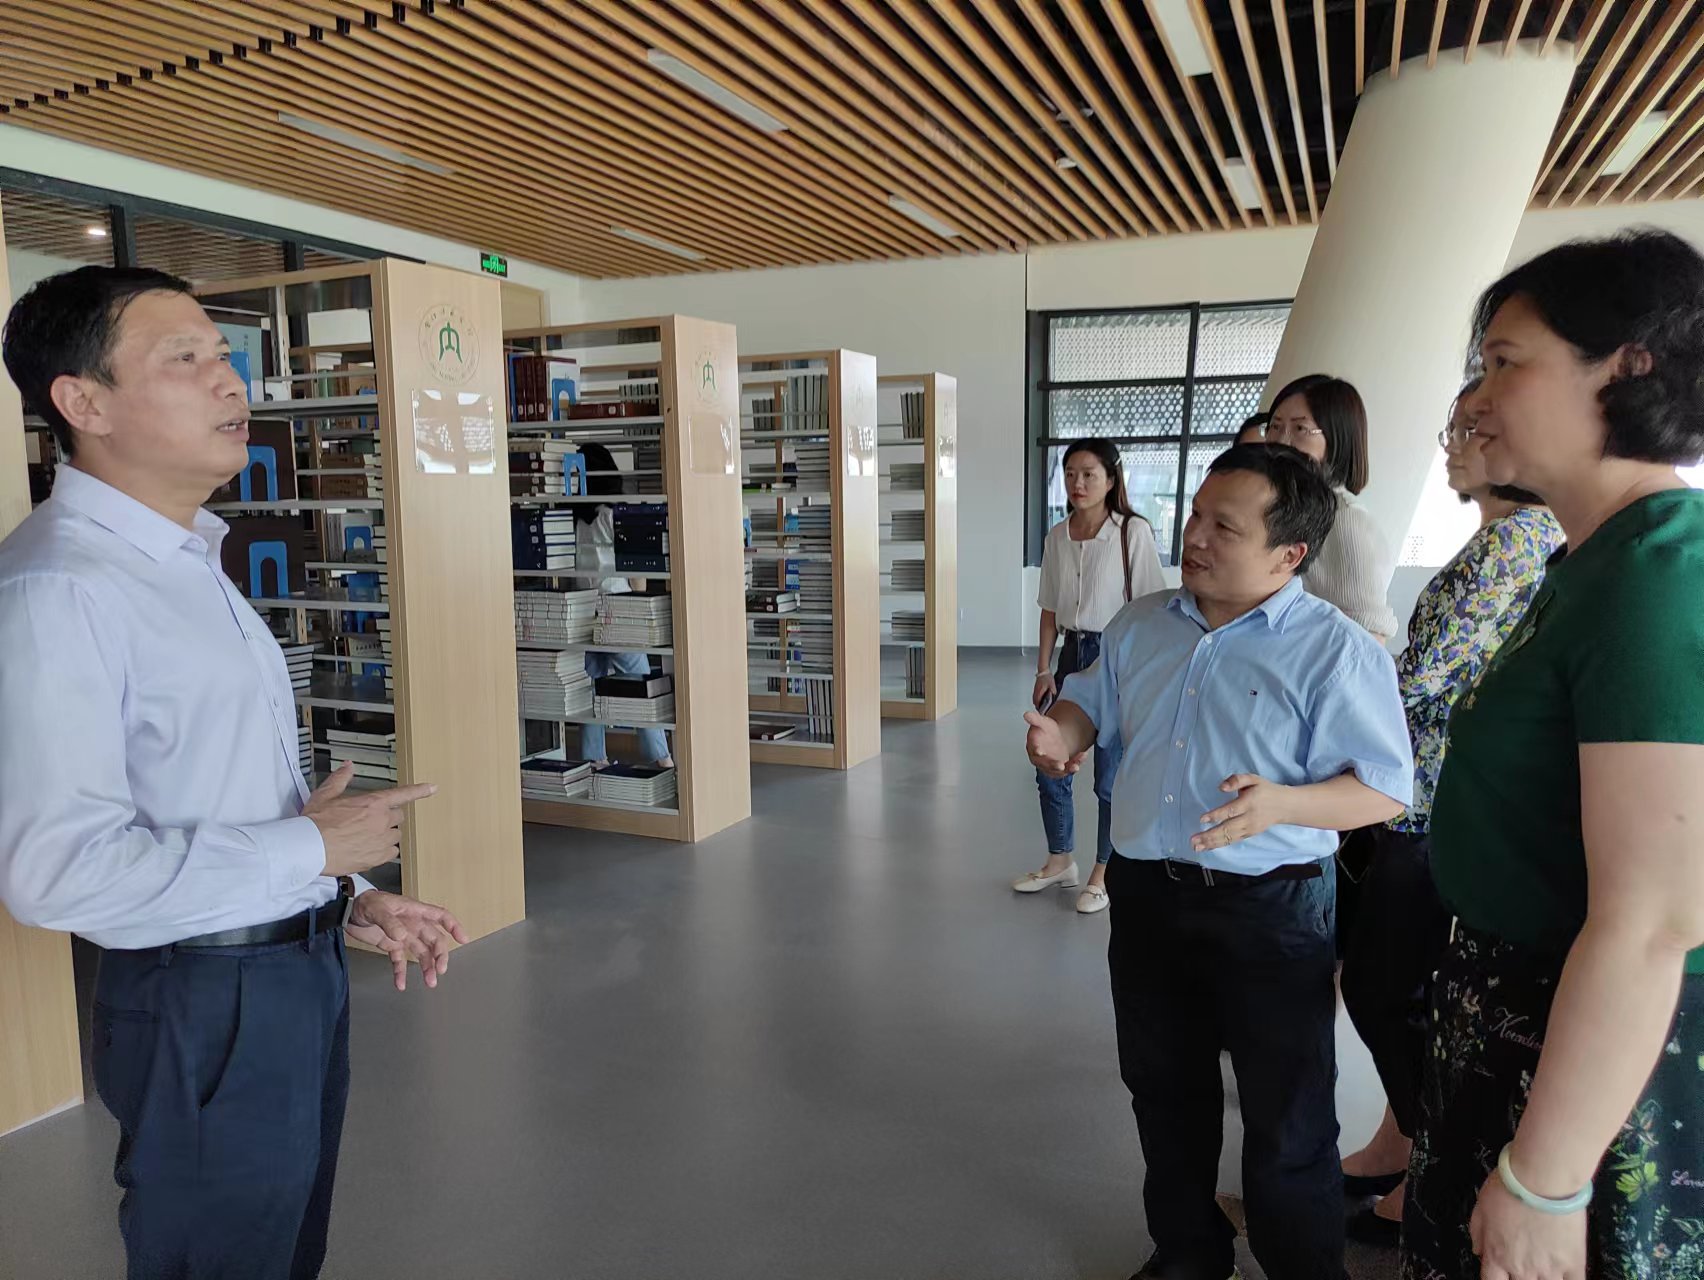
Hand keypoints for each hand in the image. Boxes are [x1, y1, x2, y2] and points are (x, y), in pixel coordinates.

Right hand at [305, 763, 437, 877]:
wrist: (309, 849)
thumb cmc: (315, 823)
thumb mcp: (326, 794)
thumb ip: (341, 778)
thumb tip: (348, 766)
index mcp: (373, 803)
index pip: (402, 794)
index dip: (419, 790)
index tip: (432, 788)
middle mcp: (381, 821)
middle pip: (398, 817)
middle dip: (387, 817)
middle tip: (369, 821)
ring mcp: (381, 841)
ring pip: (395, 836)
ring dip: (385, 835)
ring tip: (364, 837)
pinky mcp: (377, 858)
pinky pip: (391, 853)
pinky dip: (383, 851)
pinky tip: (368, 849)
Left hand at [345, 890, 469, 990]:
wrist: (348, 911)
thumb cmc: (366, 903)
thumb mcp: (377, 909)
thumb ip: (389, 922)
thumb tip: (403, 936)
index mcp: (414, 911)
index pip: (440, 916)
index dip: (453, 926)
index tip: (463, 939)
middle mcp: (413, 924)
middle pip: (434, 940)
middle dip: (440, 956)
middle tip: (440, 970)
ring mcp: (404, 936)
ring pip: (422, 953)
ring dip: (427, 967)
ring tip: (430, 982)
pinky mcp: (392, 946)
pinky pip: (400, 962)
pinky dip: (401, 973)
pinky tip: (401, 984)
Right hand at [1024, 710, 1085, 778]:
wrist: (1057, 738)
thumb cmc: (1046, 731)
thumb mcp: (1042, 722)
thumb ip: (1035, 719)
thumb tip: (1026, 714)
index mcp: (1033, 747)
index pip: (1033, 750)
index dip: (1036, 750)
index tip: (1040, 751)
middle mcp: (1040, 759)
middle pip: (1045, 764)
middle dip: (1053, 765)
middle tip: (1060, 766)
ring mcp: (1050, 765)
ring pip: (1058, 770)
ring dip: (1067, 769)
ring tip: (1075, 766)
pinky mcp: (1061, 768)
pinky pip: (1068, 769)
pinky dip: (1076, 764)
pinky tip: (1082, 756)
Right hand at [1033, 672, 1057, 709]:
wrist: (1043, 671)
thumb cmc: (1047, 677)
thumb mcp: (1052, 684)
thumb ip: (1053, 690)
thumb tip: (1054, 695)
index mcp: (1040, 691)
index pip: (1038, 701)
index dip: (1039, 706)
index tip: (1040, 710)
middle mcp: (1036, 691)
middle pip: (1035, 700)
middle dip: (1037, 705)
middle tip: (1039, 709)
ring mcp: (1035, 689)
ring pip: (1034, 697)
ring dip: (1036, 702)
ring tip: (1038, 705)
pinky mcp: (1036, 687)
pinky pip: (1034, 694)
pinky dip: (1036, 698)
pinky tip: (1039, 698)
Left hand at [1192, 773, 1292, 851]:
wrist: (1285, 806)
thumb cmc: (1265, 790)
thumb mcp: (1253, 778)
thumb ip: (1237, 780)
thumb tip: (1221, 787)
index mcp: (1249, 802)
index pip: (1231, 810)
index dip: (1217, 815)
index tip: (1202, 819)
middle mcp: (1249, 818)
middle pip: (1228, 829)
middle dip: (1210, 835)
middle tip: (1194, 840)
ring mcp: (1250, 829)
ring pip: (1229, 838)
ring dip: (1212, 843)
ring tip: (1196, 847)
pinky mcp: (1249, 835)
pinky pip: (1233, 841)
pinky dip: (1219, 845)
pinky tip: (1207, 847)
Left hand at [1470, 1171, 1586, 1279]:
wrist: (1543, 1179)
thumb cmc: (1508, 1188)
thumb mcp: (1480, 1207)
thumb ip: (1478, 1233)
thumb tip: (1479, 1252)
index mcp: (1497, 1256)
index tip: (1501, 1274)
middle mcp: (1522, 1269)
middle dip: (1520, 1277)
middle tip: (1525, 1263)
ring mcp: (1550, 1269)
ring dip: (1543, 1278)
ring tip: (1543, 1266)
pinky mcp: (1574, 1263)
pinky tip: (1566, 1274)